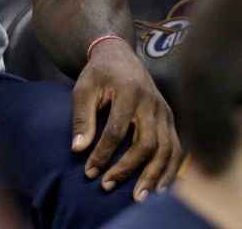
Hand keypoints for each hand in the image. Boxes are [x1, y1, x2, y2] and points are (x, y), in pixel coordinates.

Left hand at [71, 39, 181, 200]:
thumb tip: (78, 149)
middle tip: (108, 186)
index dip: (103, 153)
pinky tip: (158, 188)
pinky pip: (177, 150)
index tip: (89, 171)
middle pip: (146, 143)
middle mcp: (152, 103)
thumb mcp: (83, 88)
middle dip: (127, 169)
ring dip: (152, 176)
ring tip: (138, 198)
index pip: (117, 130)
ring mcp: (164, 112)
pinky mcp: (170, 120)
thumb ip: (81, 117)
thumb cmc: (98, 74)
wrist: (119, 56)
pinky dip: (169, 170)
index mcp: (129, 91)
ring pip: (166, 150)